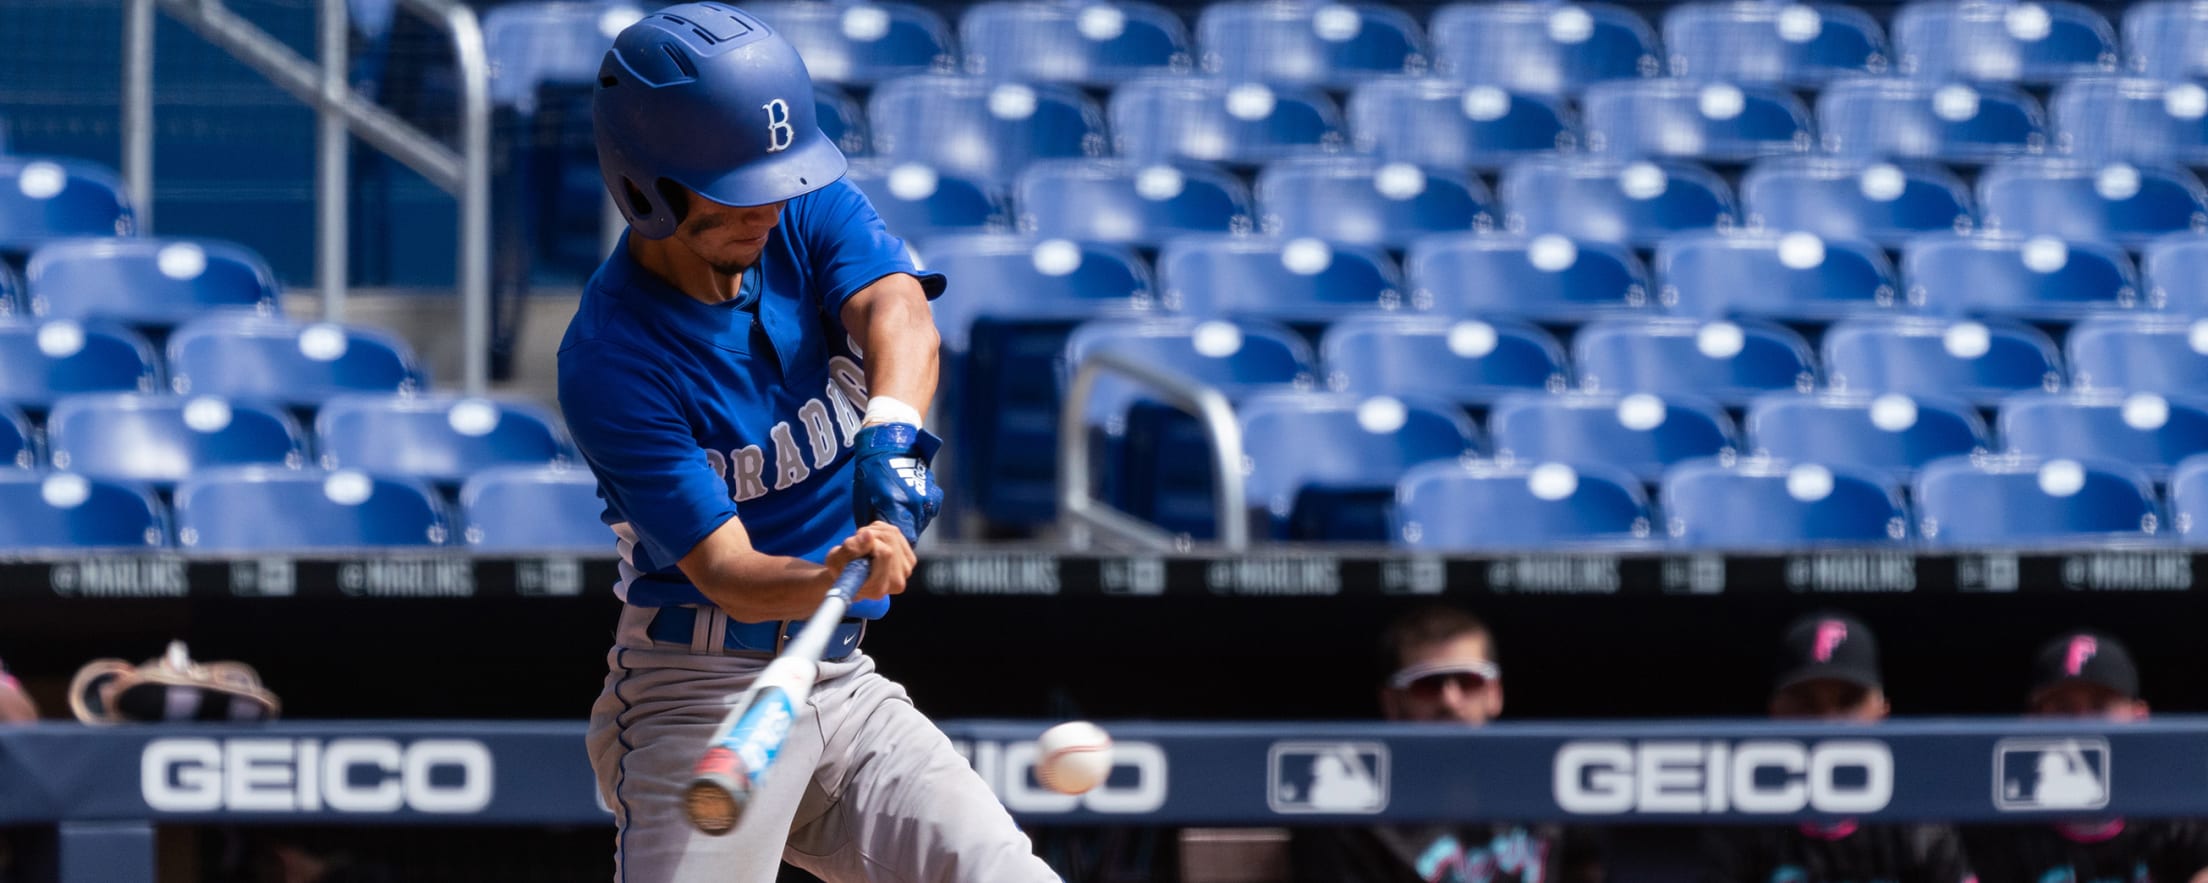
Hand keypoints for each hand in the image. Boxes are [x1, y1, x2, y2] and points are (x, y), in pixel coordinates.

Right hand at [825, 521, 915, 602]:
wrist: (850, 578)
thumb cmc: (841, 571)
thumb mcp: (835, 560)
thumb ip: (850, 549)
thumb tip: (868, 535)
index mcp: (878, 588)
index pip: (885, 553)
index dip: (869, 543)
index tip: (858, 546)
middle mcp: (896, 583)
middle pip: (890, 540)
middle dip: (872, 535)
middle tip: (859, 544)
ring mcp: (905, 571)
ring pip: (893, 534)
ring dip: (876, 532)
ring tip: (864, 545)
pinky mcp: (909, 560)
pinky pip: (896, 533)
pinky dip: (882, 532)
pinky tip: (874, 543)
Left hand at [850, 423, 943, 542]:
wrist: (892, 444)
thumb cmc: (872, 471)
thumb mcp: (865, 500)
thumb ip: (871, 523)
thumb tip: (872, 541)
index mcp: (897, 506)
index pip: (901, 540)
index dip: (893, 544)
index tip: (885, 543)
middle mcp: (916, 504)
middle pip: (912, 533)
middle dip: (901, 534)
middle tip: (889, 529)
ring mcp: (928, 499)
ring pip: (920, 524)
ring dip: (910, 523)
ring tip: (897, 513)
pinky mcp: (934, 495)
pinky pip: (926, 512)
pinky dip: (917, 513)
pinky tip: (906, 503)